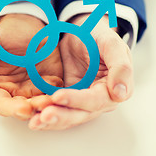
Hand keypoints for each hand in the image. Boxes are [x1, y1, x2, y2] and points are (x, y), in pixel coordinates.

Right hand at [0, 14, 62, 119]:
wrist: (27, 24)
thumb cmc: (6, 35)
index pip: (3, 104)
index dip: (12, 109)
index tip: (24, 108)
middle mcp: (17, 92)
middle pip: (24, 108)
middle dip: (34, 109)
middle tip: (43, 105)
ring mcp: (36, 88)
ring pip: (41, 104)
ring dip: (48, 105)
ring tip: (55, 100)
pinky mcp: (51, 82)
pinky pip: (56, 93)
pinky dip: (60, 95)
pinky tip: (64, 91)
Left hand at [28, 15, 133, 129]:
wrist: (81, 33)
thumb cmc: (98, 36)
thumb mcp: (111, 44)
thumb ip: (120, 67)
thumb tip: (121, 94)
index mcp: (112, 88)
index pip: (96, 100)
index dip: (78, 100)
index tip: (58, 96)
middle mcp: (98, 99)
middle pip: (80, 113)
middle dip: (62, 115)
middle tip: (43, 116)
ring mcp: (81, 100)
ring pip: (68, 116)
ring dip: (52, 120)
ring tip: (35, 122)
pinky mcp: (67, 98)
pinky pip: (58, 109)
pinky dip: (46, 113)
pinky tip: (34, 118)